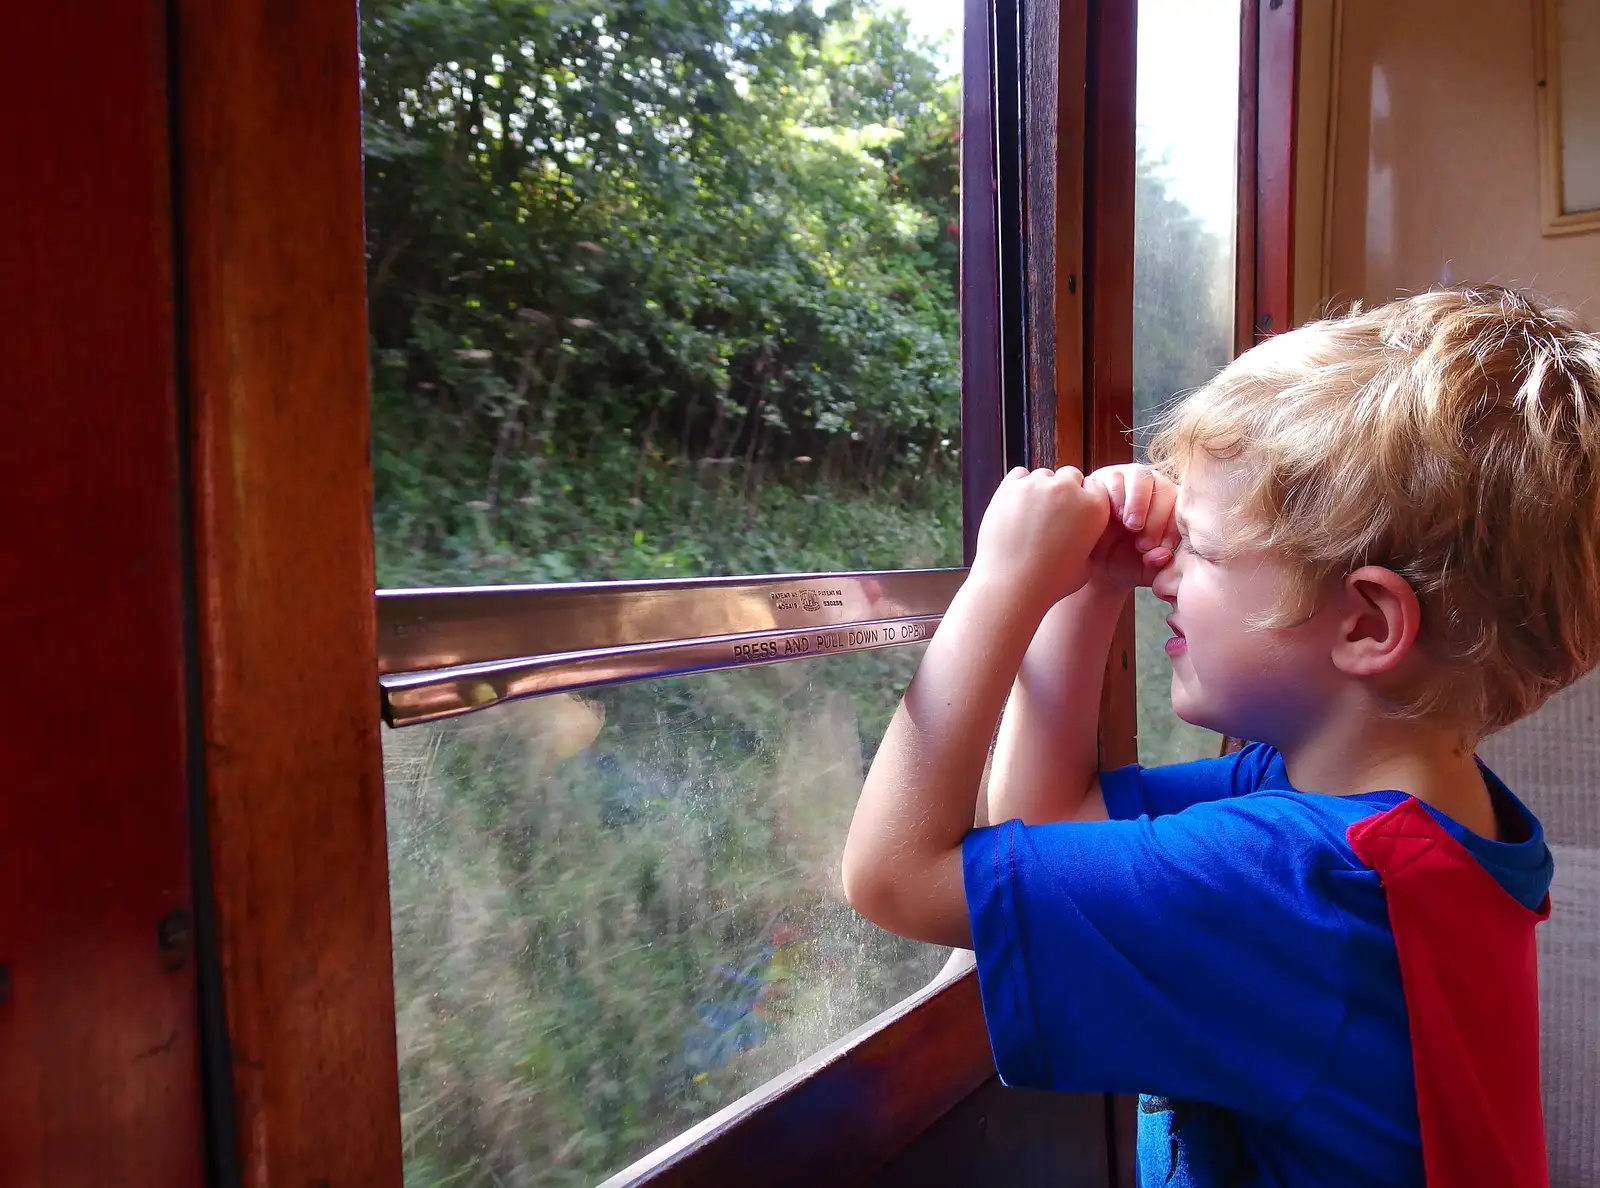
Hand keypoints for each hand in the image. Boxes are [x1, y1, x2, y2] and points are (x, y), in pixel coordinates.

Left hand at [971, 467, 1109, 607]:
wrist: (1012, 585)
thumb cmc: (1051, 582)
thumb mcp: (1087, 564)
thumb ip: (1090, 538)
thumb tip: (1084, 527)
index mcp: (1094, 507)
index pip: (1094, 485)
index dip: (1084, 498)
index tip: (1074, 513)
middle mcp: (1069, 490)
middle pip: (1070, 475)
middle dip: (1064, 490)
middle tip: (1052, 515)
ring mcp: (1038, 485)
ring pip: (1043, 475)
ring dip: (1040, 489)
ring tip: (1031, 516)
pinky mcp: (1010, 487)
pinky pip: (1018, 475)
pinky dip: (1018, 486)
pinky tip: (1016, 507)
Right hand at [1084, 464, 1180, 589]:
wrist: (1094, 562)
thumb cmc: (1125, 562)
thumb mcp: (1145, 569)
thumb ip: (1158, 564)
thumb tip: (1163, 555)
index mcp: (1171, 507)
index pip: (1181, 506)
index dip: (1173, 527)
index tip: (1164, 548)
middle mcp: (1153, 488)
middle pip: (1164, 487)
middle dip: (1156, 518)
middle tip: (1144, 544)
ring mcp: (1129, 480)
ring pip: (1141, 476)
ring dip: (1137, 502)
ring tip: (1130, 526)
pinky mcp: (1106, 478)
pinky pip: (1116, 477)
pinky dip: (1117, 495)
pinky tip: (1113, 515)